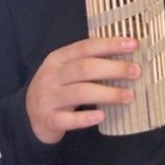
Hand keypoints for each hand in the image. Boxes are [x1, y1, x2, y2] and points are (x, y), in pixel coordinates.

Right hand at [25, 37, 140, 143]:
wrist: (28, 116)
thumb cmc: (58, 88)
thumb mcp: (67, 70)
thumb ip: (90, 62)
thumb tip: (129, 56)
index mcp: (58, 58)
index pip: (86, 47)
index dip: (110, 45)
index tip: (134, 45)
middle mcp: (51, 75)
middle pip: (85, 68)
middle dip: (113, 69)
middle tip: (136, 72)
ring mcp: (48, 98)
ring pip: (80, 92)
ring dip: (107, 93)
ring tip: (128, 96)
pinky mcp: (48, 119)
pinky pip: (67, 119)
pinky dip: (85, 118)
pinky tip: (101, 115)